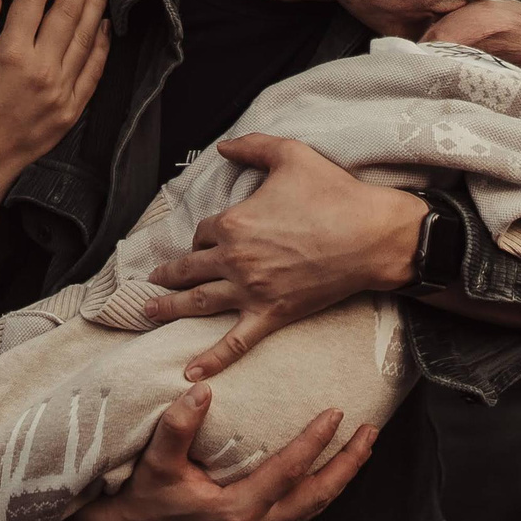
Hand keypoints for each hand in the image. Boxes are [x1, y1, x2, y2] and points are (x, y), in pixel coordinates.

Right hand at [0, 0, 108, 193]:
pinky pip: (92, 72)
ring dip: (95, 8)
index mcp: (9, 55)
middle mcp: (41, 71)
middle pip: (66, 15)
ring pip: (85, 40)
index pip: (33, 2)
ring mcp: (61, 93)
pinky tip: (104, 27)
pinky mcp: (70, 111)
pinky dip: (101, 47)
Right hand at [64, 384, 378, 520]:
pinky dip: (320, 490)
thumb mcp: (156, 462)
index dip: (316, 441)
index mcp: (237, 511)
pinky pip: (300, 513)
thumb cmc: (143, 499)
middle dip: (348, 464)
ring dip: (341, 477)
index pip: (289, 471)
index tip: (337, 412)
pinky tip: (329, 473)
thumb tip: (201, 389)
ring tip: (362, 448)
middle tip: (371, 432)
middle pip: (317, 496)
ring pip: (313, 508)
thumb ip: (178, 426)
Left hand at [142, 134, 426, 380]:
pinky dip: (212, 359)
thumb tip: (223, 146)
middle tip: (151, 281)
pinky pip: (235, 342)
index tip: (206, 239)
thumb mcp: (291, 155)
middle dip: (168, 274)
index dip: (202, 235)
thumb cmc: (334, 193)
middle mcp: (235, 259)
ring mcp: (251, 291)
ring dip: (170, 308)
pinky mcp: (272, 314)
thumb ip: (252, 146)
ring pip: (199, 302)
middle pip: (190, 269)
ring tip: (148, 313)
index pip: (203, 232)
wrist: (372, 235)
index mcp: (234, 222)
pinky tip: (191, 374)